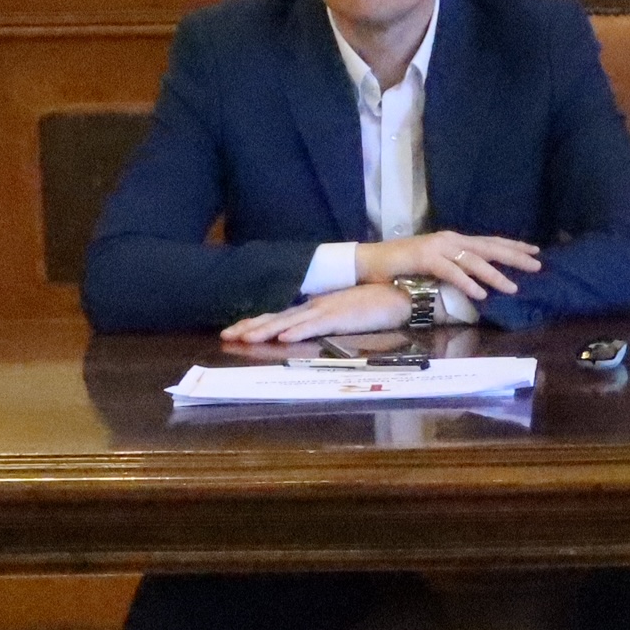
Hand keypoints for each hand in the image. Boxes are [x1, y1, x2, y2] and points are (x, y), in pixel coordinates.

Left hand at [223, 282, 412, 343]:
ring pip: (290, 321)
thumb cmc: (379, 302)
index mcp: (317, 307)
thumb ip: (329, 319)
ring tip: (245, 338)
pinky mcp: (342, 317)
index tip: (237, 330)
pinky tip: (284, 337)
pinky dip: (299, 331)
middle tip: (226, 335)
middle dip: (251, 326)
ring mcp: (328, 310)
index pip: (281, 315)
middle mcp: (317, 306)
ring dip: (266, 329)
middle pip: (278, 317)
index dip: (257, 322)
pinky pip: (316, 325)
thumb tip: (310, 329)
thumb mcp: (348, 312)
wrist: (403, 292)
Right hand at [356, 230, 540, 302]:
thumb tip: (480, 279)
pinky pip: (451, 272)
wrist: (371, 261)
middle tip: (537, 265)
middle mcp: (450, 240)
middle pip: (489, 247)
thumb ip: (457, 267)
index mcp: (454, 240)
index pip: (490, 242)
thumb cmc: (404, 265)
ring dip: (495, 274)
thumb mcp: (437, 264)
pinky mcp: (425, 258)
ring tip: (513, 286)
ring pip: (474, 260)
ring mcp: (438, 247)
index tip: (535, 251)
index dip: (513, 246)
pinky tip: (481, 294)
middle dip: (515, 257)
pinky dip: (467, 283)